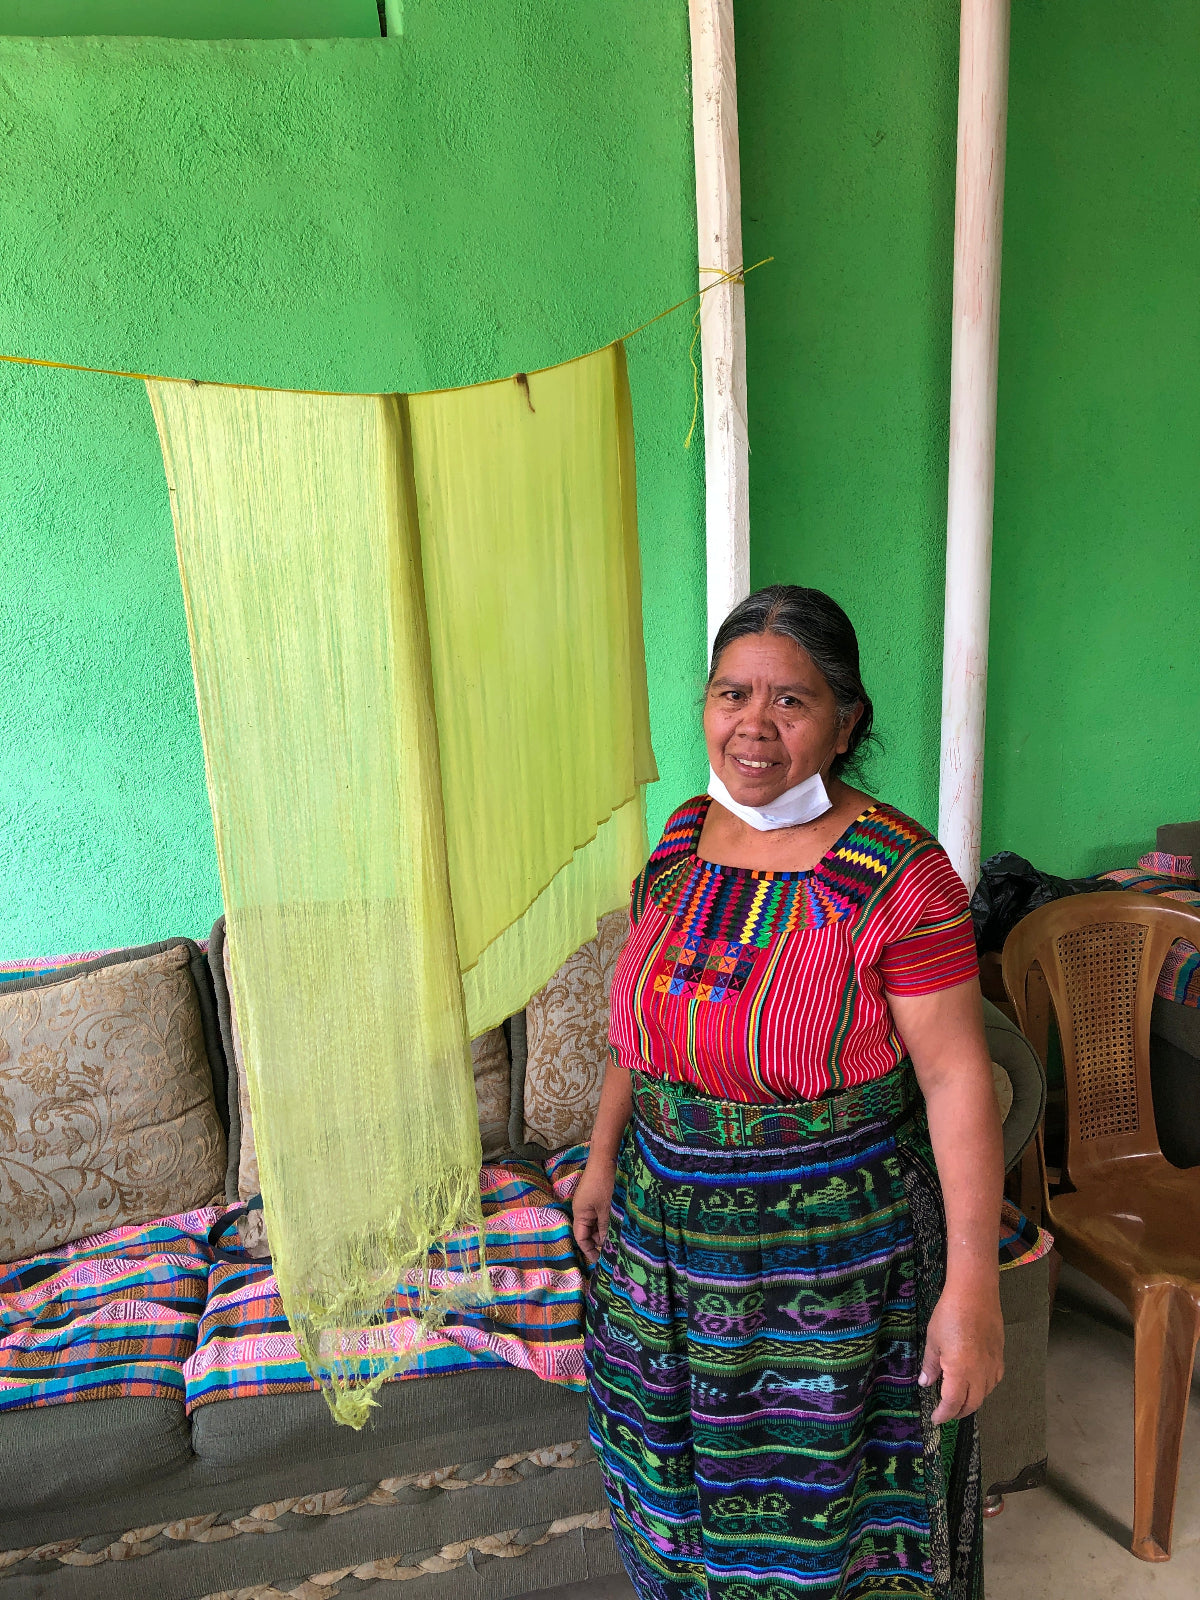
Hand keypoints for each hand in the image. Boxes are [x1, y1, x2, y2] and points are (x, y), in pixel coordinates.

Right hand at [572, 1158, 616, 1266]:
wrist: (606, 1155)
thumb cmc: (605, 1183)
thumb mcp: (607, 1210)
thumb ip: (606, 1229)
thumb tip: (607, 1246)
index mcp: (580, 1213)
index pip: (581, 1238)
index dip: (590, 1251)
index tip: (602, 1261)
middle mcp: (582, 1209)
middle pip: (589, 1232)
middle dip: (601, 1241)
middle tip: (616, 1250)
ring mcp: (590, 1202)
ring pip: (597, 1223)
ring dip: (607, 1230)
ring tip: (620, 1238)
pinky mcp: (598, 1195)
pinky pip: (601, 1214)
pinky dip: (609, 1220)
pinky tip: (620, 1224)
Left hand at [919, 1281, 1004, 1423]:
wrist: (975, 1294)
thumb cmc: (949, 1315)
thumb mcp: (933, 1340)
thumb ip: (931, 1365)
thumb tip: (926, 1383)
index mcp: (961, 1372)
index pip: (953, 1403)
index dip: (944, 1414)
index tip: (936, 1419)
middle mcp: (980, 1374)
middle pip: (972, 1403)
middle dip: (959, 1411)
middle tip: (947, 1412)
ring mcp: (993, 1365)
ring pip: (985, 1393)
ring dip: (972, 1400)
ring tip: (960, 1398)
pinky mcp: (1000, 1355)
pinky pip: (994, 1380)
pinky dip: (984, 1387)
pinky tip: (976, 1381)